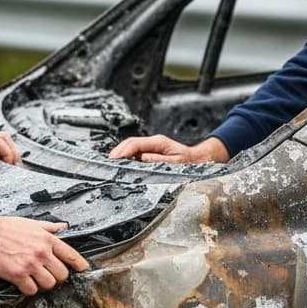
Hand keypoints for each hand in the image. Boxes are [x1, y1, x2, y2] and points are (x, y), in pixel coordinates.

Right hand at [0, 201, 89, 294]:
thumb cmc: (5, 228)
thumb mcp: (31, 223)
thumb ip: (49, 227)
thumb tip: (63, 227)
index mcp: (47, 239)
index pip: (71, 255)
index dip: (79, 265)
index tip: (82, 270)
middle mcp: (41, 252)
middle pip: (62, 275)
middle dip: (57, 277)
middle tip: (48, 275)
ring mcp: (30, 264)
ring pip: (49, 284)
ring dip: (43, 284)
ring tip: (34, 279)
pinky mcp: (17, 275)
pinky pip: (31, 290)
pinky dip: (28, 289)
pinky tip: (23, 282)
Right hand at [109, 134, 229, 164]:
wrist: (199, 161)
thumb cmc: (190, 162)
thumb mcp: (176, 163)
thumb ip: (159, 161)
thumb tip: (143, 160)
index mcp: (159, 142)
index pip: (135, 143)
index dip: (123, 151)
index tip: (115, 159)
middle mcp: (153, 142)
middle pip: (129, 144)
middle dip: (117, 152)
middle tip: (107, 163)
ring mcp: (151, 147)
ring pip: (130, 148)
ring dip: (120, 155)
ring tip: (111, 165)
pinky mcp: (150, 152)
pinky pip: (135, 153)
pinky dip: (126, 158)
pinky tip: (121, 165)